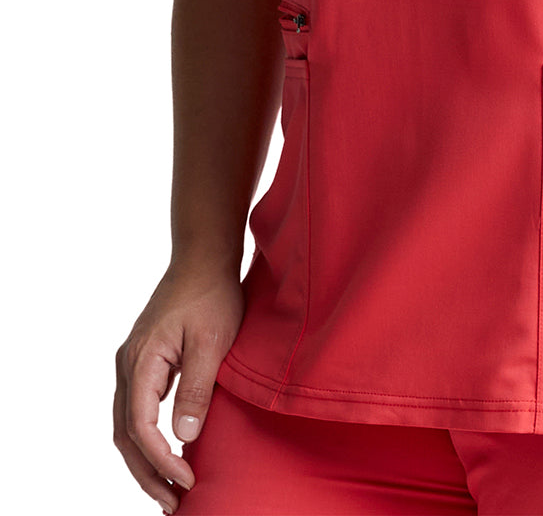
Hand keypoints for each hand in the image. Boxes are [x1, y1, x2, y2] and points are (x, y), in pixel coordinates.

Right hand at [114, 259, 244, 513]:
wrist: (204, 256)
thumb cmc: (212, 293)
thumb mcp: (212, 341)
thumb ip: (197, 388)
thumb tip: (184, 437)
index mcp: (140, 359)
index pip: (141, 427)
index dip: (161, 460)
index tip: (187, 481)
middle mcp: (128, 364)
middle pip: (125, 434)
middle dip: (146, 473)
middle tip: (173, 504)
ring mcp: (133, 363)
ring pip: (127, 425)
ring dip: (144, 461)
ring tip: (169, 491)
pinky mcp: (145, 362)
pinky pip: (137, 410)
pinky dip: (147, 439)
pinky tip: (168, 454)